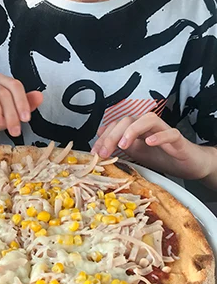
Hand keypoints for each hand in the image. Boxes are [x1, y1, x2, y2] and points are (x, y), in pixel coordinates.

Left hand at [91, 113, 213, 180]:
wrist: (189, 164)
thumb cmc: (163, 157)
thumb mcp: (137, 154)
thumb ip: (121, 145)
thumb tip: (101, 137)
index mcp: (137, 129)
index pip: (117, 125)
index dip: (104, 137)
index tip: (95, 153)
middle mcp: (149, 126)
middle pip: (129, 120)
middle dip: (113, 136)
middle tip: (104, 152)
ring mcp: (164, 131)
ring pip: (148, 119)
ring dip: (133, 130)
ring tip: (123, 145)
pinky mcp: (179, 140)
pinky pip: (170, 133)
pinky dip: (159, 136)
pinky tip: (149, 143)